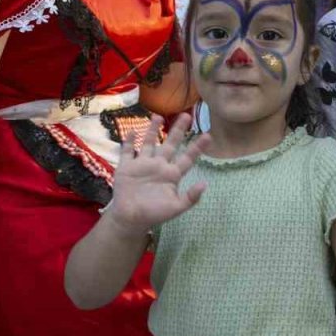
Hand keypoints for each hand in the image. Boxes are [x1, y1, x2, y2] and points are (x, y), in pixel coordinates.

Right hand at [104, 114, 209, 235]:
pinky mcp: (126, 167)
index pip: (187, 158)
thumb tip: (205, 184)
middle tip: (186, 115)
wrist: (130, 219)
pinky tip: (132, 131)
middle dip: (178, 130)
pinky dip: (129, 141)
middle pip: (170, 144)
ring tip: (158, 116)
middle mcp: (159, 166)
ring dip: (153, 130)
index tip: (208, 135)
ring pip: (149, 143)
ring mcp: (143, 165)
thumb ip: (190, 197)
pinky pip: (127, 151)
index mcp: (172, 175)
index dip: (197, 147)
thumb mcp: (176, 208)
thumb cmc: (154, 214)